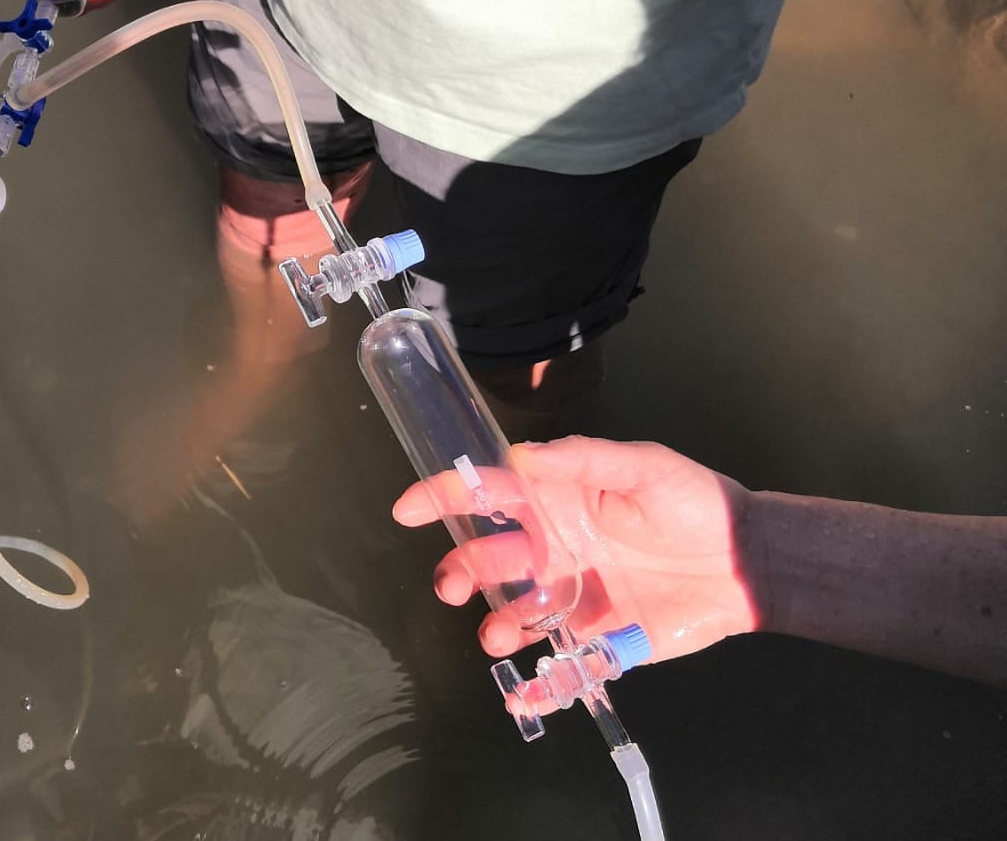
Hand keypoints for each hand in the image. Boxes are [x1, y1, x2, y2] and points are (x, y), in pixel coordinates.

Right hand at [392, 436, 762, 664]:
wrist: (747, 561)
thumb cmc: (694, 502)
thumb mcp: (641, 466)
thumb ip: (581, 461)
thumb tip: (519, 457)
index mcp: (556, 502)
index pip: (489, 496)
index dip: (444, 498)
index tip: (408, 510)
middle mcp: (554, 549)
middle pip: (490, 560)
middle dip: (461, 571)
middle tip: (453, 586)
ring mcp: (573, 598)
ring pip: (515, 615)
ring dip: (495, 625)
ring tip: (497, 636)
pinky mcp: (600, 641)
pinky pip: (558, 666)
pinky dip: (536, 687)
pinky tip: (522, 698)